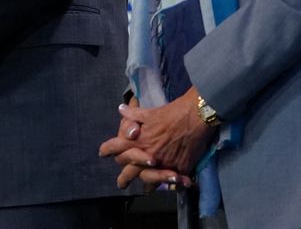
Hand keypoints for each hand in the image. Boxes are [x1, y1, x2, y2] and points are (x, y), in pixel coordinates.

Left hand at [99, 90, 215, 188]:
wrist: (197, 116)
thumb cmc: (172, 112)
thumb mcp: (149, 112)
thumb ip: (133, 115)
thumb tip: (121, 109)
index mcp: (139, 141)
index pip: (117, 148)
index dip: (108, 150)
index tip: (103, 153)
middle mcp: (148, 155)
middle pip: (130, 170)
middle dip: (124, 177)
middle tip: (121, 183)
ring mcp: (163, 164)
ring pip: (149, 180)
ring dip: (146, 185)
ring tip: (144, 190)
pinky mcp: (178, 169)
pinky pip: (171, 182)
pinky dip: (169, 185)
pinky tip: (168, 187)